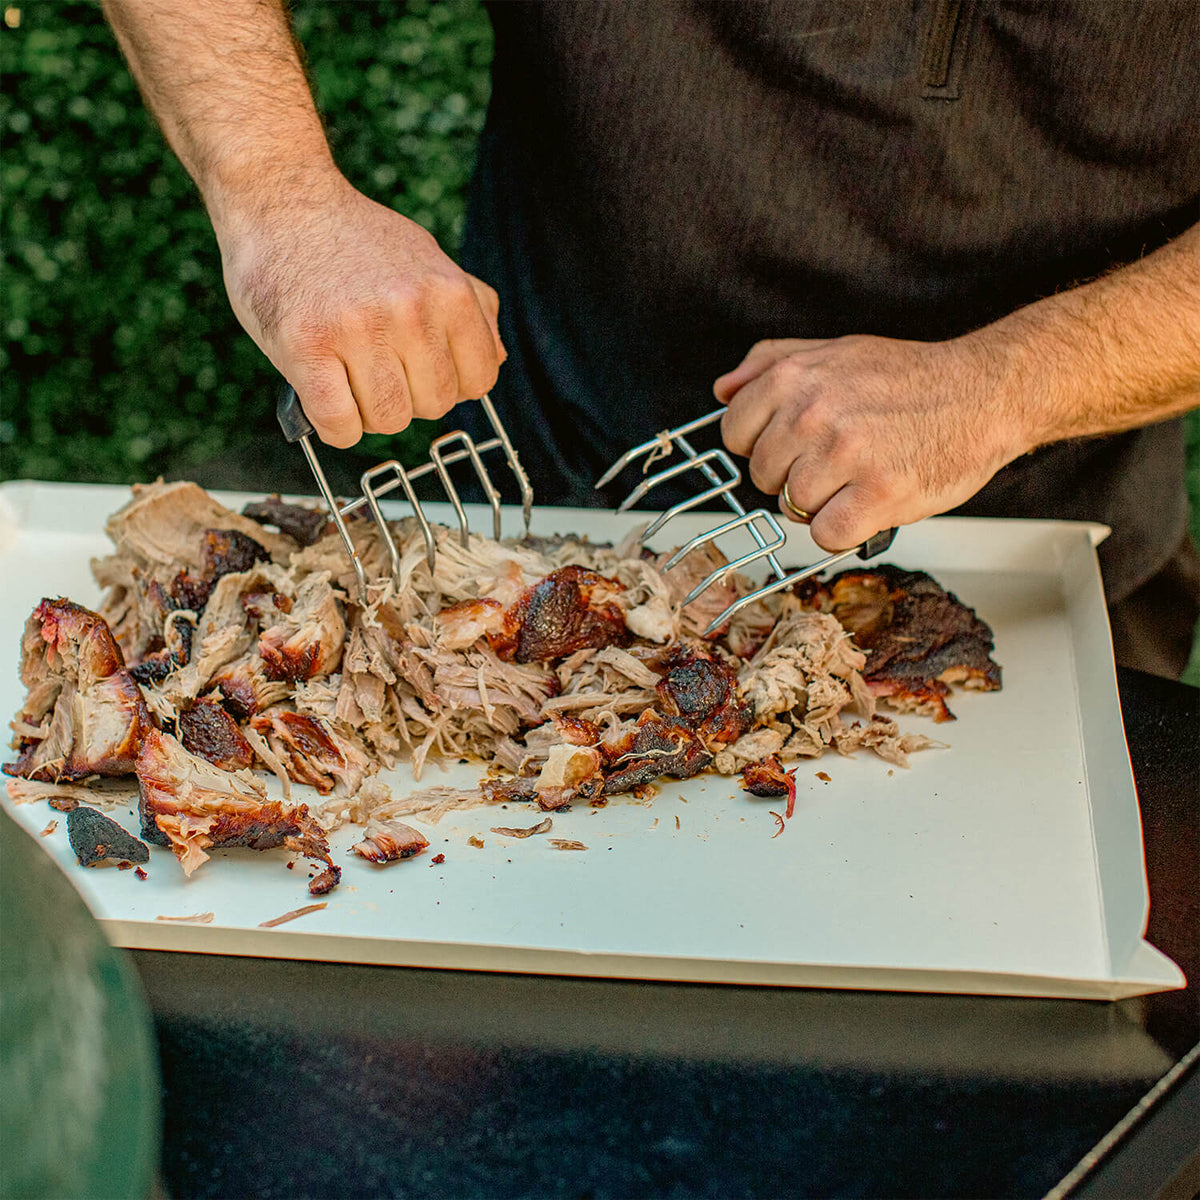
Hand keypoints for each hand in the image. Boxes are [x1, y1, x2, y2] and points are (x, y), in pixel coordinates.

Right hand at [214, 171, 505, 446]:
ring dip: (367, 413)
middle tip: (375, 367)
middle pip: (434, 406)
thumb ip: (472, 306)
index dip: (450, 384)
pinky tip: (324, 398)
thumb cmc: (356, 240)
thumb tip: (496, 358)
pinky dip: (334, 426)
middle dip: (407, 397)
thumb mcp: (428, 259)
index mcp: (448, 292)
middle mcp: (410, 310)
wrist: (282, 201)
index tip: (419, 369)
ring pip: (388, 421)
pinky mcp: (305, 345)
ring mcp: (358, 328)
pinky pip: (339, 424)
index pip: (479, 382)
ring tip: (347, 376)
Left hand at [714, 333, 1027, 551]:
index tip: (794, 444)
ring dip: (824, 504)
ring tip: (859, 479)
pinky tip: (868, 505)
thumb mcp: (835, 350)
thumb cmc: (911, 378)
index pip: (735, 435)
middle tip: (838, 462)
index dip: (764, 446)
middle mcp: (814, 414)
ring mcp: (845, 455)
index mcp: (796, 378)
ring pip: (793, 509)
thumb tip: (723, 389)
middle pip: (764, 476)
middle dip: (795, 476)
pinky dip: (845, 530)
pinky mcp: (877, 493)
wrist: (986, 393)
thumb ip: (772, 363)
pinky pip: (826, 535)